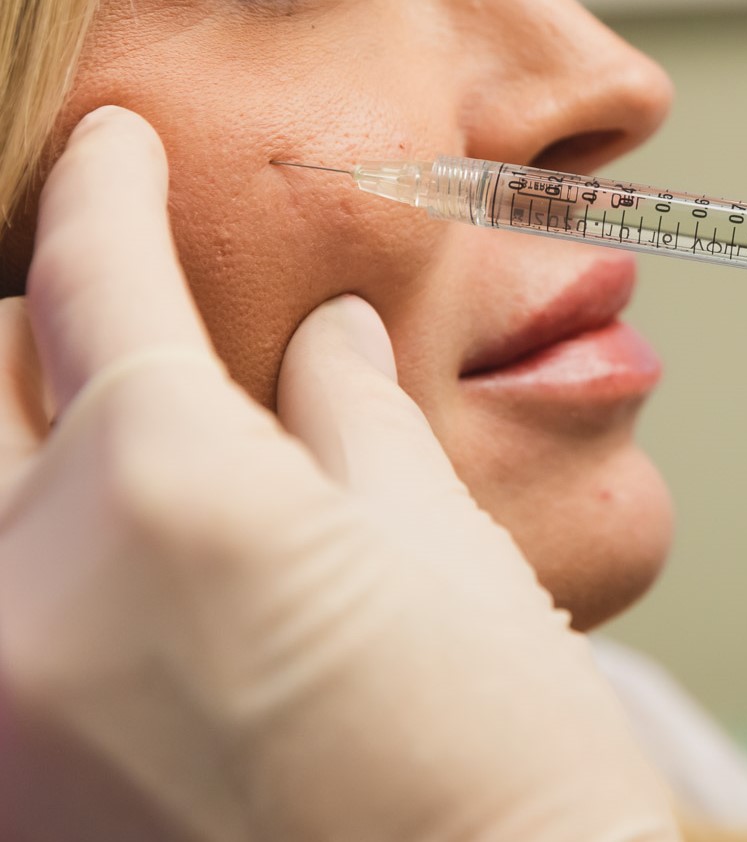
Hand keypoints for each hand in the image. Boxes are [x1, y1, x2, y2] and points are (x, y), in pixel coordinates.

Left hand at [0, 107, 677, 841]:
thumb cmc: (500, 761)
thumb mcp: (441, 550)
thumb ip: (349, 419)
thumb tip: (324, 342)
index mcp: (168, 492)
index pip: (93, 282)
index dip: (107, 192)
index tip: (116, 155)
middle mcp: (26, 596)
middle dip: (37, 338)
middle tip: (124, 341)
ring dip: (51, 480)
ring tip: (175, 513)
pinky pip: (3, 637)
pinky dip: (55, 594)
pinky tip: (156, 619)